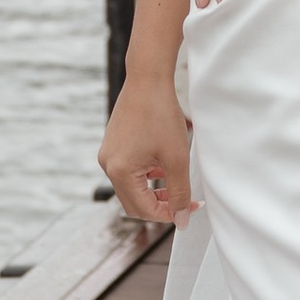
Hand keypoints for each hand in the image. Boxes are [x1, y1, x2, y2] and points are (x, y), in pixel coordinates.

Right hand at [100, 73, 194, 224]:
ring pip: (132, 188)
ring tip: (177, 180)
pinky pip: (128, 172)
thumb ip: (179, 193)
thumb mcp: (176, 158)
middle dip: (160, 205)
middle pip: (134, 203)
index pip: (143, 210)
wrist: (148, 79)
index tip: (191, 208)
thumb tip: (181, 220)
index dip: (169, 213)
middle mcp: (108, 165)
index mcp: (119, 172)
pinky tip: (164, 165)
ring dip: (154, 190)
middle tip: (185, 200)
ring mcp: (108, 155)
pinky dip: (146, 176)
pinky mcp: (113, 146)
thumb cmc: (161, 115)